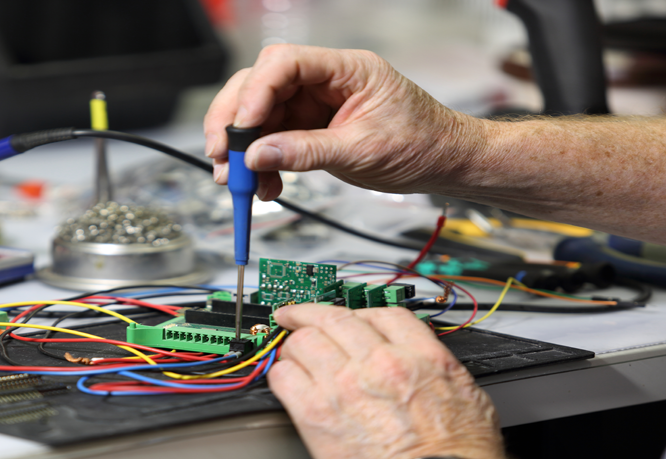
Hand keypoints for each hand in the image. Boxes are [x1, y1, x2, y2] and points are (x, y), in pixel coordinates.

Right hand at [204, 45, 484, 200]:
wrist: (445, 164)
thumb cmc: (422, 144)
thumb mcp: (363, 151)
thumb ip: (307, 152)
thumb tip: (258, 155)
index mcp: (345, 69)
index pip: (284, 64)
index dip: (255, 93)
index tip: (240, 128)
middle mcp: (324, 81)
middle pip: (260, 86)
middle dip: (234, 121)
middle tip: (222, 155)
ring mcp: (314, 104)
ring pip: (260, 117)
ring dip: (243, 149)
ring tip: (238, 181)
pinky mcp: (309, 129)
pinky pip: (272, 142)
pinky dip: (262, 164)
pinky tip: (265, 186)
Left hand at [267, 304, 505, 458]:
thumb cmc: (457, 456)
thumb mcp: (467, 394)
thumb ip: (435, 368)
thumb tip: (421, 364)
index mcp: (420, 356)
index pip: (381, 314)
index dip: (358, 312)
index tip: (346, 316)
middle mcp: (379, 363)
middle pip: (333, 319)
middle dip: (309, 314)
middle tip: (295, 316)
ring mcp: (344, 384)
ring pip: (303, 342)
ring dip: (294, 344)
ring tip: (290, 352)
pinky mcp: (316, 412)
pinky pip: (284, 377)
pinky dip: (281, 373)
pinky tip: (285, 379)